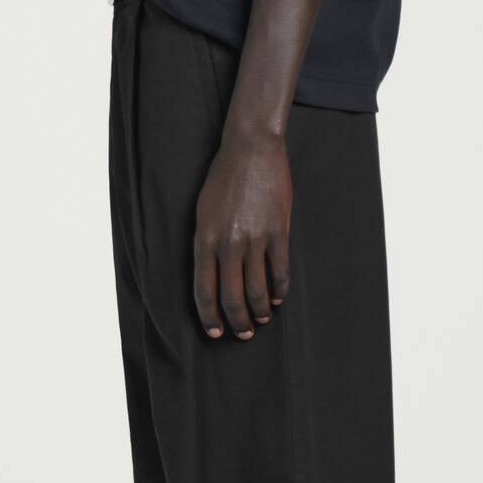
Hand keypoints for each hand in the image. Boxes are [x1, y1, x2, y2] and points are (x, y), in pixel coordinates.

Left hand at [193, 124, 291, 339]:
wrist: (251, 149)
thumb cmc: (223, 179)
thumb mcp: (202, 212)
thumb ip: (206, 244)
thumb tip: (212, 276)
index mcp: (205, 239)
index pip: (204, 291)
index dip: (209, 317)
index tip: (215, 332)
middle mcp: (228, 244)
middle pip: (231, 297)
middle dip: (237, 322)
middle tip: (242, 333)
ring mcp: (255, 239)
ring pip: (257, 290)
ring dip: (259, 312)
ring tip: (261, 319)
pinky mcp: (278, 232)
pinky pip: (279, 271)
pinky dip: (279, 291)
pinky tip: (278, 298)